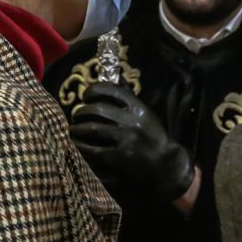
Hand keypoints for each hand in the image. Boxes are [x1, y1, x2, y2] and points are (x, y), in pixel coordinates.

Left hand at [70, 83, 194, 201]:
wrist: (168, 167)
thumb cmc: (154, 137)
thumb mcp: (145, 114)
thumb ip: (129, 96)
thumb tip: (116, 74)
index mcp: (138, 108)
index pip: (111, 89)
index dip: (93, 90)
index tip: (86, 96)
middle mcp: (131, 122)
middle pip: (96, 109)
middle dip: (81, 112)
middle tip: (77, 116)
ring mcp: (125, 140)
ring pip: (90, 129)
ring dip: (76, 129)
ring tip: (73, 131)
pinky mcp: (118, 159)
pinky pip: (91, 150)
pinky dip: (80, 147)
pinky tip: (76, 146)